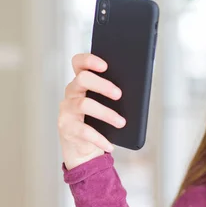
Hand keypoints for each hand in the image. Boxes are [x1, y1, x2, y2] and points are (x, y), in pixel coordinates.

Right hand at [58, 53, 125, 169]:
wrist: (84, 146)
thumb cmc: (99, 120)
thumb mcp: (108, 104)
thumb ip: (116, 93)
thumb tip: (138, 89)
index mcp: (82, 82)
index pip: (79, 63)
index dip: (89, 60)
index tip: (106, 65)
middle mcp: (71, 92)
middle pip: (82, 79)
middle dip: (102, 85)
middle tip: (119, 94)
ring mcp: (67, 110)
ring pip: (84, 104)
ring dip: (106, 114)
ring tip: (122, 122)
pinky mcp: (67, 127)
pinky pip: (83, 131)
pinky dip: (99, 139)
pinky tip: (110, 145)